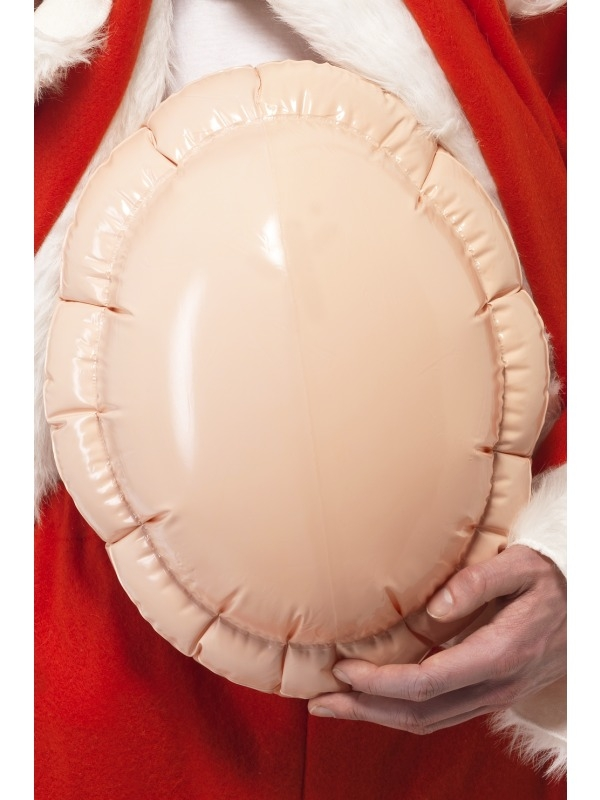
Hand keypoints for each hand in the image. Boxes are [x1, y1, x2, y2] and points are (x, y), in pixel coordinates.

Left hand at [308, 545, 565, 732]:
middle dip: (365, 711)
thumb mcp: (521, 566)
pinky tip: (376, 698)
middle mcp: (494, 686)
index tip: (342, 669)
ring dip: (378, 717)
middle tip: (320, 702)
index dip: (379, 682)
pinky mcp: (489, 692)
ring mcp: (493, 695)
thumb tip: (434, 608)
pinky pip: (440, 712)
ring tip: (335, 706)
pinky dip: (401, 710)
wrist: (585, 606)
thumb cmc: (550, 579)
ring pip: (429, 721)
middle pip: (420, 714)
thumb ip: (479, 582)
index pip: (425, 683)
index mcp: (497, 655)